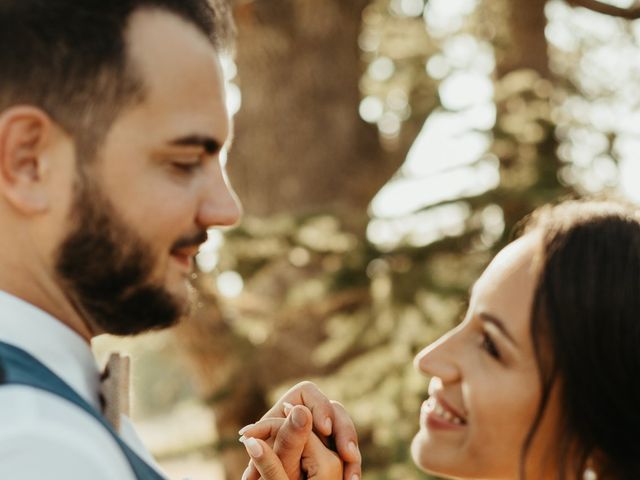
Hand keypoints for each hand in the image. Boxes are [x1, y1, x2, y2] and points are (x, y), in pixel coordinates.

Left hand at [239, 382, 360, 479]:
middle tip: (347, 455)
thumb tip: (301, 411)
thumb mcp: (275, 455)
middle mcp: (309, 415)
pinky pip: (348, 454)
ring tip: (352, 477)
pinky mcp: (332, 450)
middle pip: (335, 412)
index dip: (321, 407)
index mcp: (288, 406)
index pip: (309, 394)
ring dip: (352, 452)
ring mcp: (323, 434)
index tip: (325, 430)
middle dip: (344, 432)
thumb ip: (288, 434)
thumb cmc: (262, 473)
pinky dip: (351, 466)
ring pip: (345, 433)